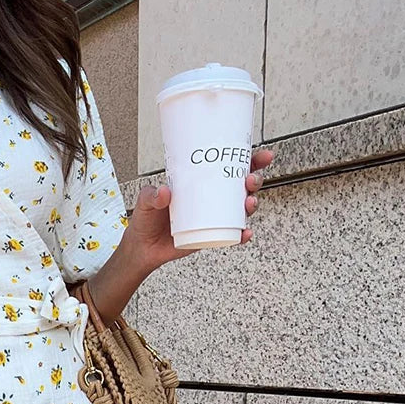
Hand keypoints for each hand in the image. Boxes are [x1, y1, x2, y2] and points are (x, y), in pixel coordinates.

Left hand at [122, 145, 275, 272]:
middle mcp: (210, 198)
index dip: (249, 160)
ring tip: (248, 203)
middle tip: (250, 180)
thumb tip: (165, 192)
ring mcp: (213, 218)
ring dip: (250, 205)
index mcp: (200, 182)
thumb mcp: (145, 201)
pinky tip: (245, 234)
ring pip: (240, 209)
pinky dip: (241, 235)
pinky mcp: (210, 236)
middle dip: (253, 180)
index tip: (262, 156)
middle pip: (241, 186)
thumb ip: (152, 196)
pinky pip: (231, 235)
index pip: (228, 166)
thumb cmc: (146, 219)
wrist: (142, 248)